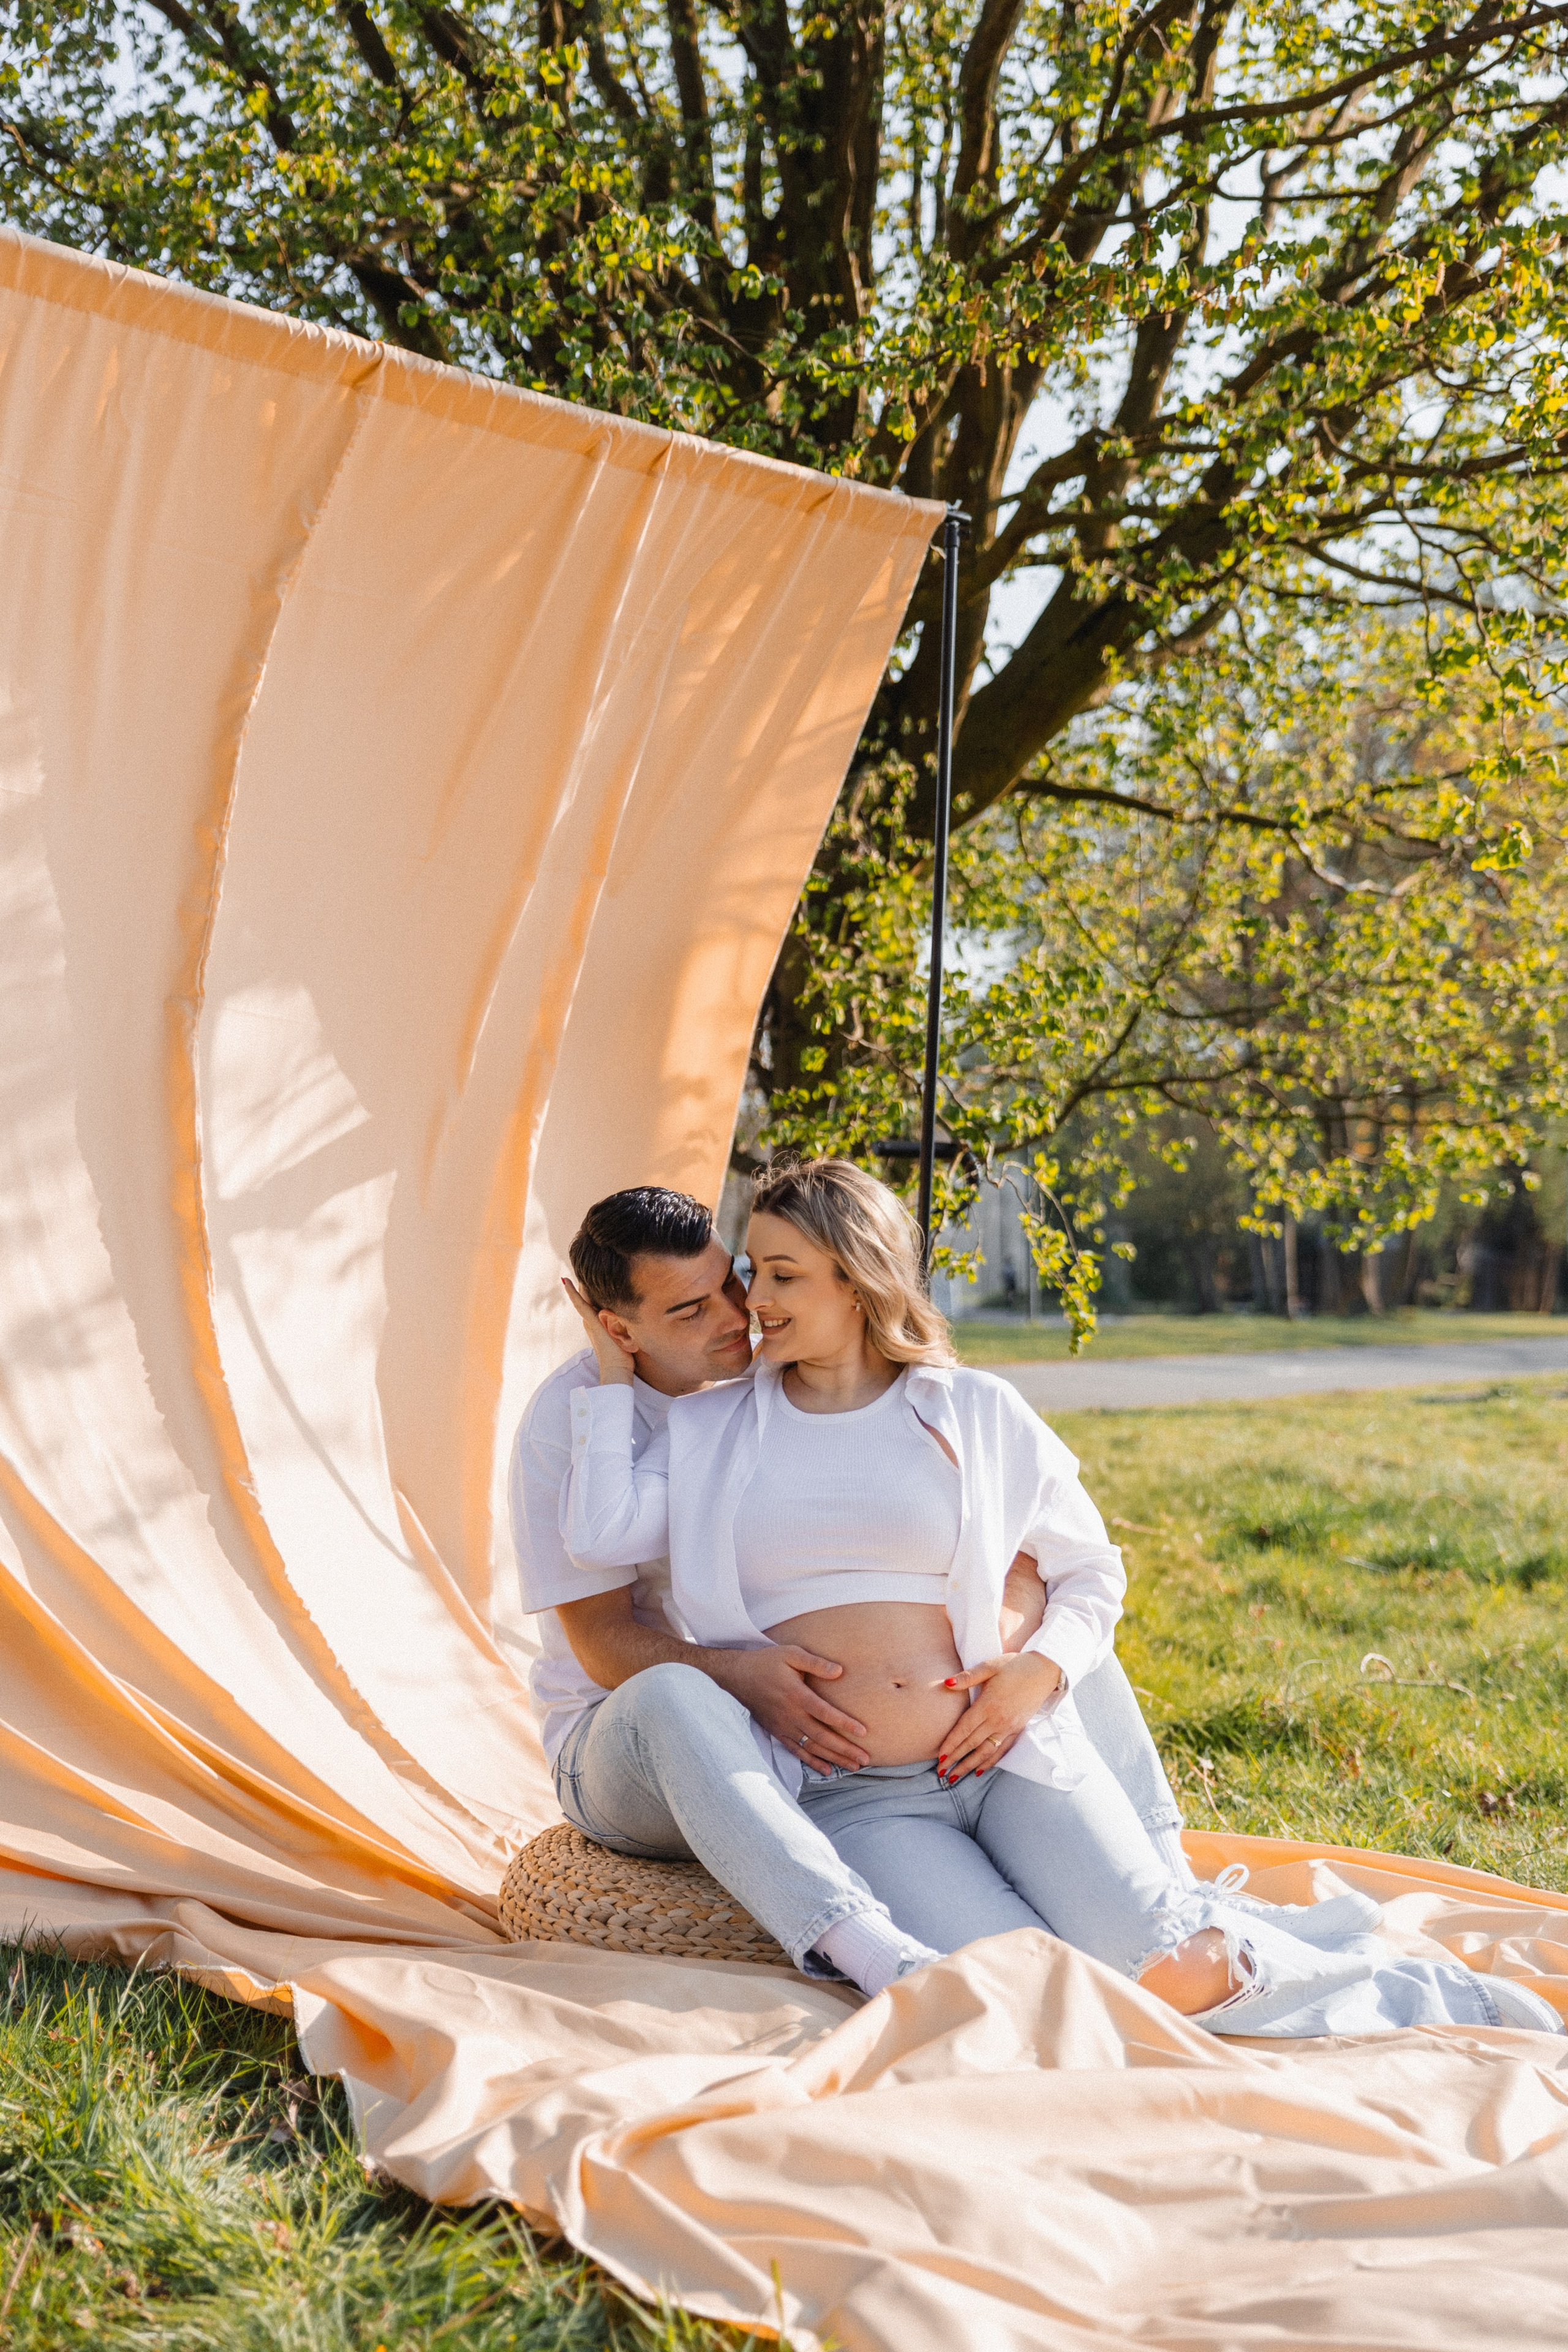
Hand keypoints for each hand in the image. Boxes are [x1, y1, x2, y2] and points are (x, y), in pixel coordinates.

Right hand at [561, 1275, 635, 1386]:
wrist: (616, 1371)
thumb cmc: (623, 1359)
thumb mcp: (624, 1338)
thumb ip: (625, 1328)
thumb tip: (633, 1322)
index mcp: (598, 1325)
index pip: (592, 1304)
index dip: (590, 1292)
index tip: (587, 1280)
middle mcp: (591, 1323)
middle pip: (586, 1299)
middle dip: (583, 1286)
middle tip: (579, 1270)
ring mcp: (590, 1322)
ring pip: (583, 1299)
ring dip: (578, 1285)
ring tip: (571, 1273)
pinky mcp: (592, 1323)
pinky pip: (581, 1304)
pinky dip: (573, 1293)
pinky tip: (566, 1282)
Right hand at [714, 1646, 870, 1774]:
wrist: (737, 1676)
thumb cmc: (767, 1661)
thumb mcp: (791, 1653)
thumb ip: (815, 1662)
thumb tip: (840, 1671)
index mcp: (796, 1695)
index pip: (825, 1713)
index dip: (844, 1724)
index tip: (863, 1732)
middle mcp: (790, 1715)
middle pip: (822, 1736)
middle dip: (844, 1749)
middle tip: (865, 1759)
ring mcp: (783, 1726)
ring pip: (811, 1747)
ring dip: (833, 1758)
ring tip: (853, 1766)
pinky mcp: (777, 1732)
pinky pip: (796, 1751)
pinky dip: (812, 1762)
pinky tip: (827, 1769)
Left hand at [935, 1652, 1062, 1783]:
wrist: (1045, 1670)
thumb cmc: (1015, 1666)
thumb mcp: (990, 1666)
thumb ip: (968, 1677)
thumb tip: (946, 1683)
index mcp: (988, 1705)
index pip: (964, 1729)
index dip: (951, 1744)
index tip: (939, 1757)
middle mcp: (998, 1720)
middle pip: (972, 1744)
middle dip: (956, 1759)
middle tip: (942, 1772)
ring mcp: (1009, 1727)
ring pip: (986, 1752)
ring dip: (970, 1765)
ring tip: (957, 1776)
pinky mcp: (1018, 1729)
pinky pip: (1002, 1750)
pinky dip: (991, 1762)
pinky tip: (980, 1770)